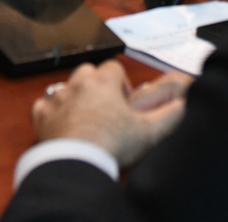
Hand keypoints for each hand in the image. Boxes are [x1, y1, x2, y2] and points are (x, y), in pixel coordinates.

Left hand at [31, 61, 186, 167]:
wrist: (77, 162)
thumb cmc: (113, 143)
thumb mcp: (150, 131)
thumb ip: (171, 115)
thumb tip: (186, 105)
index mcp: (103, 81)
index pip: (113, 66)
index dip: (121, 81)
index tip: (125, 102)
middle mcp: (78, 83)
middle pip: (87, 72)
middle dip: (96, 84)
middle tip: (107, 108)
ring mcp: (57, 98)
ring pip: (65, 87)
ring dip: (74, 97)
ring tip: (86, 118)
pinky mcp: (42, 116)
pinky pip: (43, 106)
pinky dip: (51, 112)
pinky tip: (60, 124)